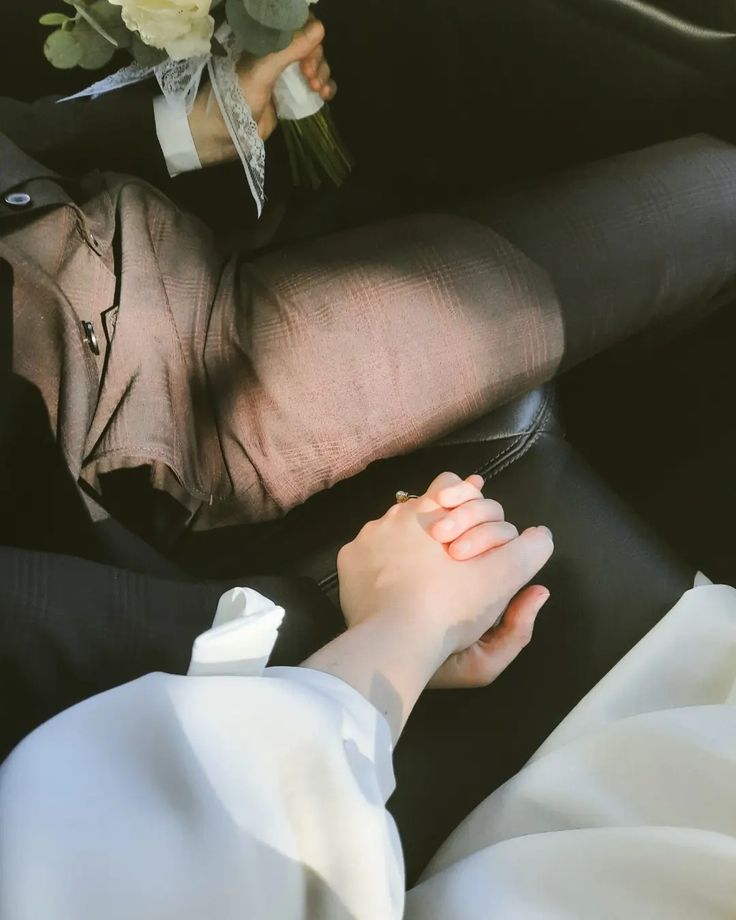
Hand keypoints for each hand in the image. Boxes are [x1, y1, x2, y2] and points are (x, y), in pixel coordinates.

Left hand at [189, 18, 336, 165]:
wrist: (226, 133)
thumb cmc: (237, 97)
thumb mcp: (263, 70)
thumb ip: (288, 49)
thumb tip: (319, 29)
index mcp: (267, 43)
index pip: (298, 28)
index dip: (309, 40)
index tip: (307, 58)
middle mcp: (278, 56)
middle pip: (311, 48)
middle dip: (317, 62)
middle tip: (311, 79)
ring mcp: (286, 77)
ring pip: (316, 67)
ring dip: (323, 75)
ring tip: (317, 90)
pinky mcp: (292, 97)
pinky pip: (317, 86)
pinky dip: (325, 88)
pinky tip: (324, 96)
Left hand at [337, 473, 553, 686]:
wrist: (394, 640)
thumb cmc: (451, 609)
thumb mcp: (504, 580)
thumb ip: (530, 552)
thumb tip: (540, 535)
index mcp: (433, 509)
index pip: (452, 485)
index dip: (468, 506)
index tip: (471, 539)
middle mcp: (395, 512)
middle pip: (423, 510)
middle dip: (441, 529)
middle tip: (453, 561)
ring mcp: (366, 536)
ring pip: (393, 532)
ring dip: (408, 547)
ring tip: (422, 581)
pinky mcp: (347, 561)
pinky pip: (367, 554)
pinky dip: (380, 567)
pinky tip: (391, 590)